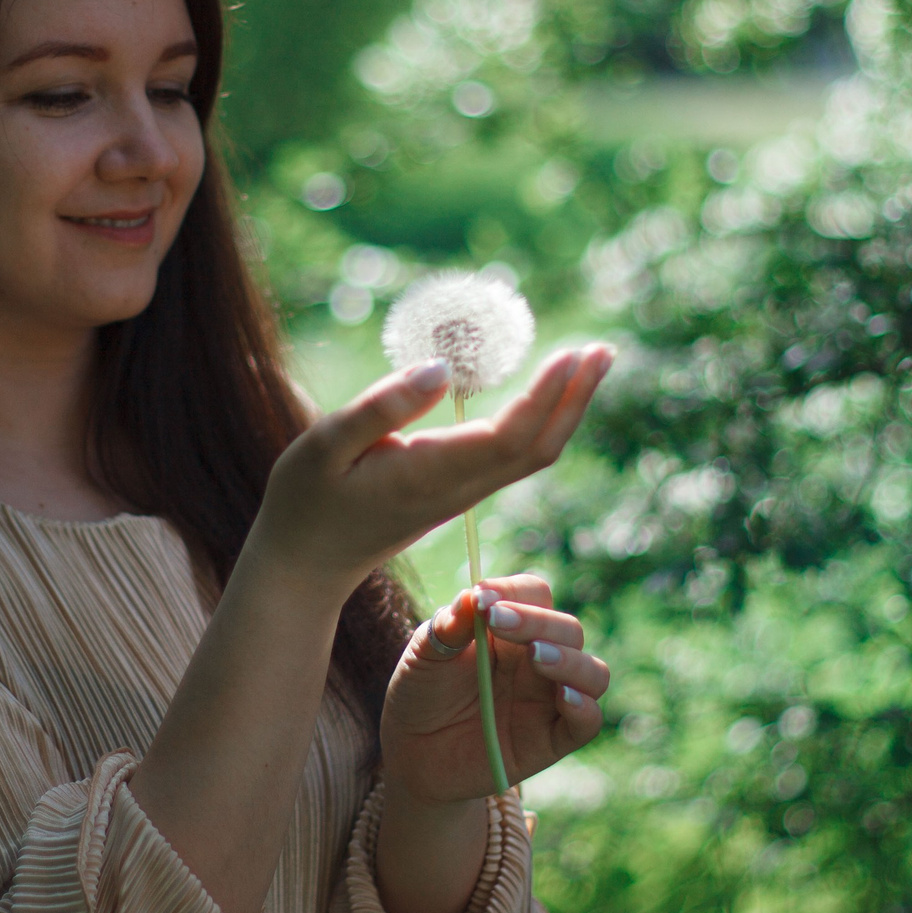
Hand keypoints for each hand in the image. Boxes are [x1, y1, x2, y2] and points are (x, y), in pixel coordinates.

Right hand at [251, 345, 613, 597]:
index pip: (509, 436)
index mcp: (430, 475)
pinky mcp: (458, 490)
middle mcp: (459, 488)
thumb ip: (381, 407)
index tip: (571, 353)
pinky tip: (553, 392)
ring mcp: (463, 493)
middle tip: (605, 348)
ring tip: (593, 360)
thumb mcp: (325, 445)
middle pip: (539, 448)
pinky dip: (544, 420)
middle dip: (576, 398)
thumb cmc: (306, 499)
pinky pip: (516, 456)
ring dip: (568, 407)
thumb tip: (442, 368)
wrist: (306, 563)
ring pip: (534, 454)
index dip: (547, 396)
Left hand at [380, 574, 608, 806]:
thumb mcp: (423, 655)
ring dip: (569, 659)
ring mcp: (550, 698)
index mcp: (511, 627)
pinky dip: (584, 707)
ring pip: (592, 672)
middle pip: (567, 628)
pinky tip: (563, 697)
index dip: (514, 591)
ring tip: (536, 655)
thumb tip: (473, 594)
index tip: (482, 599)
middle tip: (498, 622)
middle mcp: (538, 657)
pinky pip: (588, 721)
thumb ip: (448, 626)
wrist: (413, 754)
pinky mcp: (554, 739)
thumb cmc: (421, 694)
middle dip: (537, 622)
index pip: (534, 595)